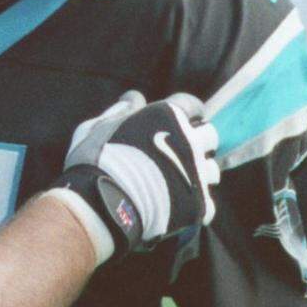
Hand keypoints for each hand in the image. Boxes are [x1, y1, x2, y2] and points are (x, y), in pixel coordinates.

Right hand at [54, 90, 219, 258]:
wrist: (100, 205)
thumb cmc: (93, 161)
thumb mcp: (97, 125)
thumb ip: (121, 110)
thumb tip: (135, 99)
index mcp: (168, 116)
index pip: (193, 105)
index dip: (187, 112)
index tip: (182, 121)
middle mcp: (190, 141)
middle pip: (210, 136)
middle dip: (198, 142)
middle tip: (179, 154)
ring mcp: (197, 174)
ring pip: (212, 171)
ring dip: (198, 174)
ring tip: (177, 183)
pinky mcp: (198, 205)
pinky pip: (207, 203)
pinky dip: (193, 205)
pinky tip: (175, 207)